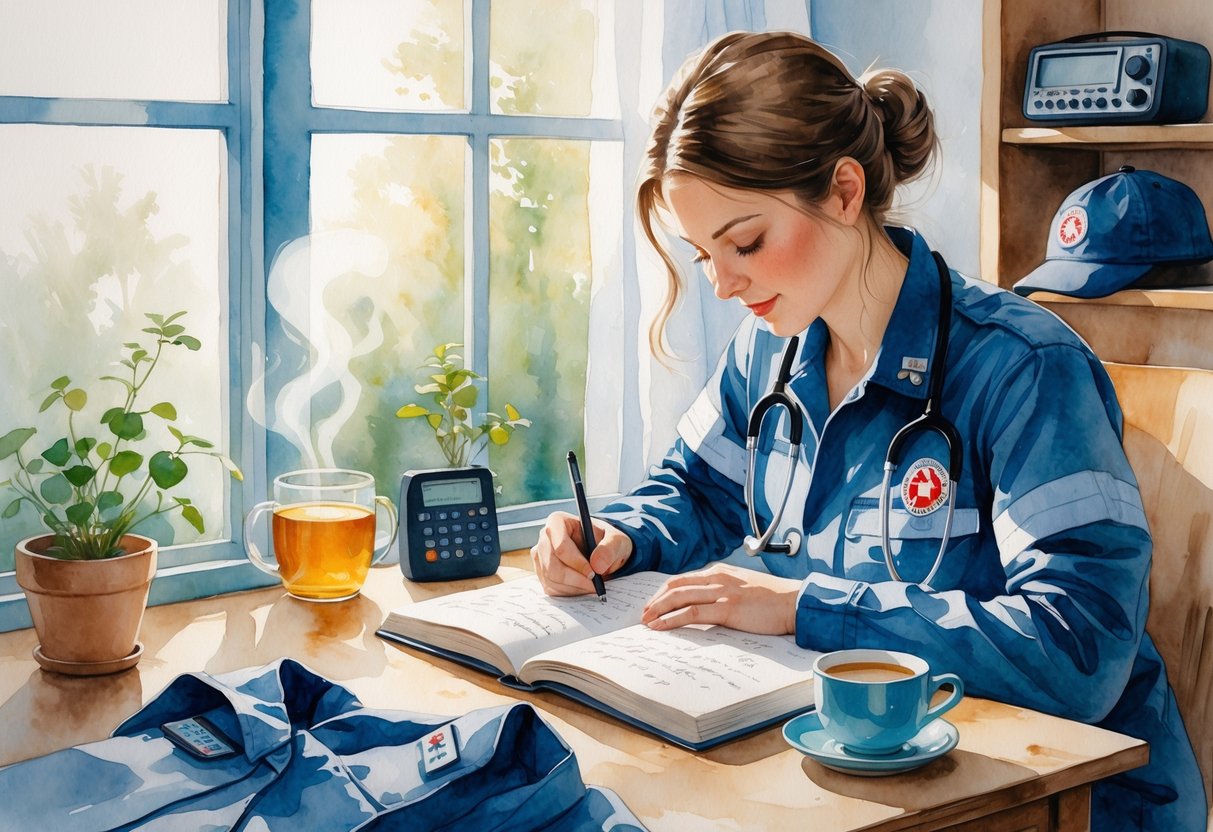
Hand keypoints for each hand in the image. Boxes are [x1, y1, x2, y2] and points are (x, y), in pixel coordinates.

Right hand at [531, 511, 632, 596]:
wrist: (601, 551)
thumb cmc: (607, 541)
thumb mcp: (617, 541)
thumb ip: (610, 549)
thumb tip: (597, 565)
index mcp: (558, 521)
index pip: (561, 546)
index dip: (576, 563)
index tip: (593, 573)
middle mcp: (545, 537)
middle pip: (553, 566)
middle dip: (576, 580)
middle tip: (595, 586)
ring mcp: (540, 555)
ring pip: (551, 579)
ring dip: (574, 587)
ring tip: (591, 585)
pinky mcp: (541, 571)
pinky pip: (551, 588)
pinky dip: (569, 592)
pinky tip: (582, 586)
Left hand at [641, 563, 799, 635]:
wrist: (796, 602)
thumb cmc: (774, 599)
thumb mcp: (744, 588)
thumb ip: (724, 591)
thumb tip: (707, 604)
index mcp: (721, 572)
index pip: (684, 579)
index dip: (664, 591)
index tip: (653, 603)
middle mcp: (718, 577)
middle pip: (676, 586)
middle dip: (655, 600)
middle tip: (643, 614)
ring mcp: (722, 591)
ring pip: (679, 597)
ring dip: (658, 609)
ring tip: (646, 621)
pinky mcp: (728, 608)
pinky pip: (692, 612)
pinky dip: (672, 619)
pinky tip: (661, 626)